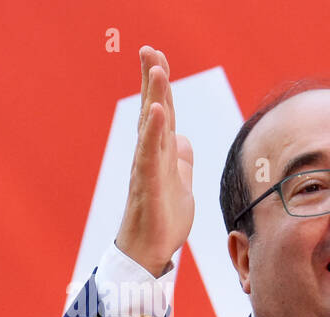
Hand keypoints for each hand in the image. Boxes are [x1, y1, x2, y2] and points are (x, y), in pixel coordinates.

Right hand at [114, 47, 194, 277]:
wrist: (149, 252)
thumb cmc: (162, 220)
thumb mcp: (182, 185)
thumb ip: (181, 161)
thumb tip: (182, 138)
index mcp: (161, 154)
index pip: (163, 113)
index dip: (161, 87)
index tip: (158, 58)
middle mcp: (150, 156)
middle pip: (154, 111)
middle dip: (153, 80)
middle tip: (150, 49)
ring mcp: (147, 169)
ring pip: (151, 127)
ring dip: (154, 96)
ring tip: (156, 69)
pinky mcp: (149, 186)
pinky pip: (151, 154)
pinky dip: (154, 131)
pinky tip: (156, 110)